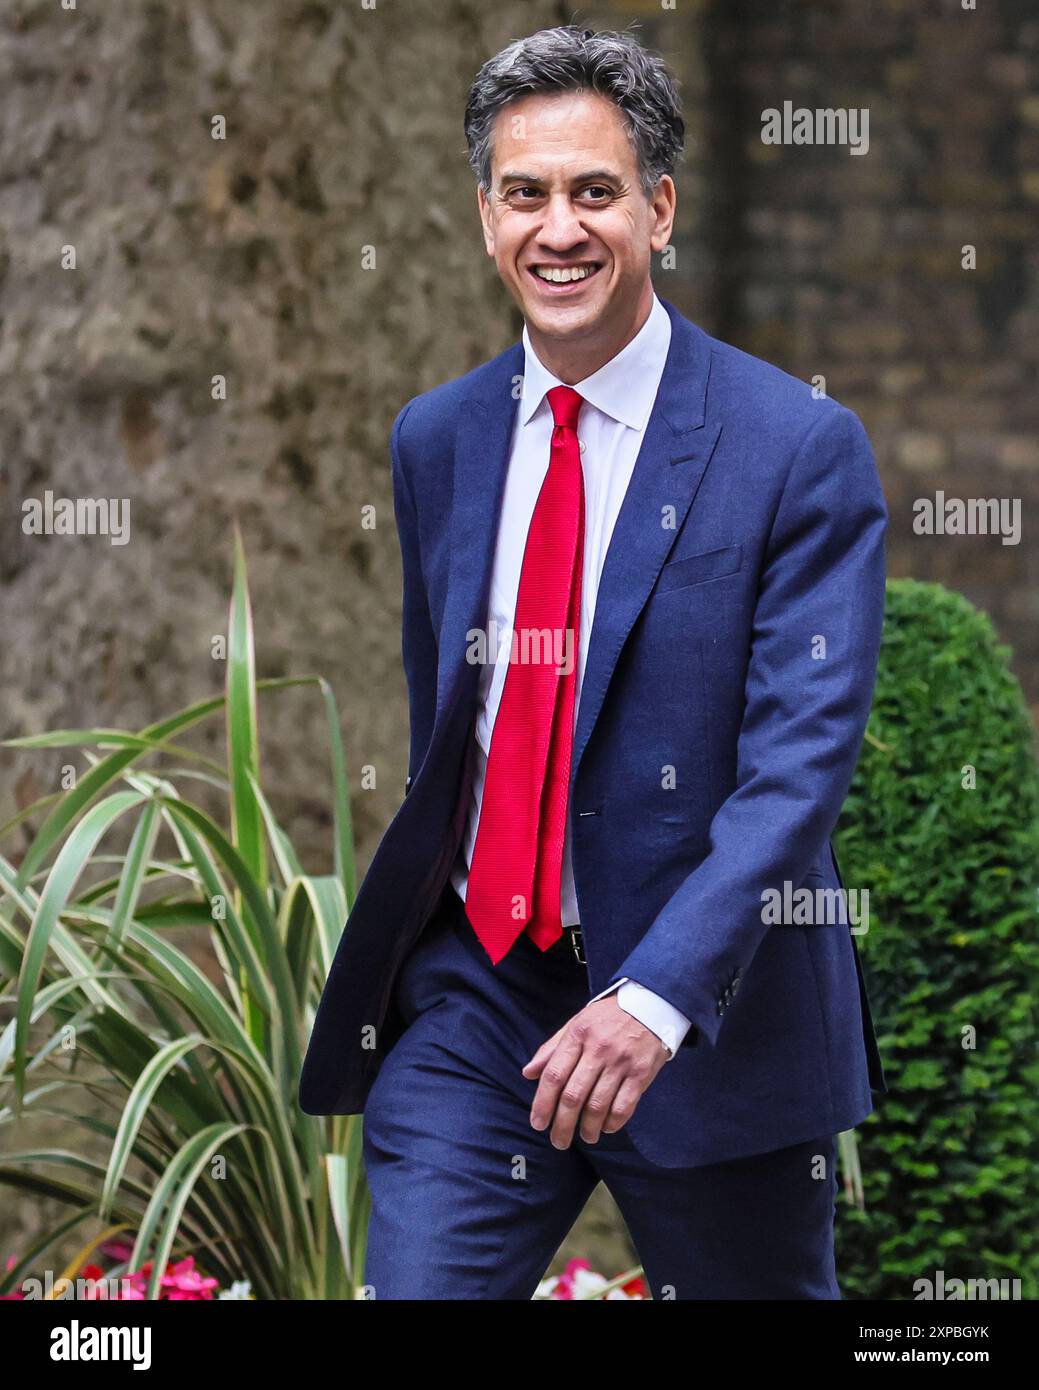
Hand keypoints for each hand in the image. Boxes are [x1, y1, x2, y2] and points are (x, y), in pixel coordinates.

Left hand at [521, 994, 670, 1148]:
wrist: (650, 1004)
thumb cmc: (607, 1017)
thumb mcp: (577, 1023)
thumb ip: (552, 1049)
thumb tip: (528, 1073)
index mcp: (578, 1035)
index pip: (554, 1075)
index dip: (542, 1103)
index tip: (538, 1123)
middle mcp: (598, 1049)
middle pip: (573, 1096)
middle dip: (562, 1125)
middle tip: (558, 1141)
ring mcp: (620, 1061)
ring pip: (598, 1106)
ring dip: (588, 1128)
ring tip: (585, 1137)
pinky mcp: (641, 1073)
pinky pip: (624, 1106)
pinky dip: (612, 1122)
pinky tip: (606, 1127)